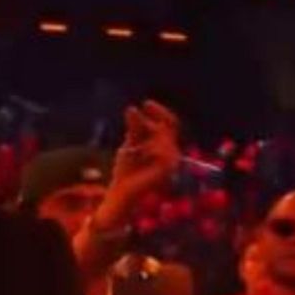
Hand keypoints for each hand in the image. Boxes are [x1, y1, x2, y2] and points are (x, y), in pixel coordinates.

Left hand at [98, 100, 181, 227]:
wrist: (122, 191)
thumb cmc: (126, 170)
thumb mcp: (129, 145)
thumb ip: (134, 128)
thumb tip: (132, 108)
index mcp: (165, 145)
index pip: (169, 122)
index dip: (159, 111)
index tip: (145, 103)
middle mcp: (172, 151)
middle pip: (168, 125)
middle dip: (150, 122)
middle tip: (133, 120)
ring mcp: (172, 160)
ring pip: (162, 136)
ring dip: (144, 140)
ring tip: (132, 151)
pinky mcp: (168, 167)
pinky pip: (159, 149)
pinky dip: (145, 149)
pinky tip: (136, 154)